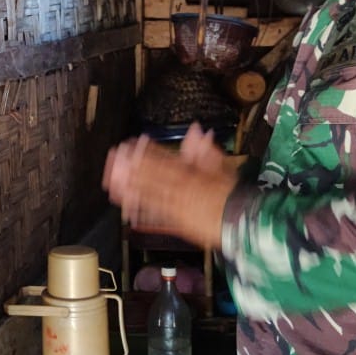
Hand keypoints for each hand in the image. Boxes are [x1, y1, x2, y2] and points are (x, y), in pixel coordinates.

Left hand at [103, 130, 234, 249]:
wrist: (241, 224)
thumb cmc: (233, 196)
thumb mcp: (223, 168)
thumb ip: (206, 150)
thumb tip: (196, 130)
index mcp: (192, 174)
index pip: (165, 159)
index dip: (147, 151)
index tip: (133, 143)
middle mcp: (181, 189)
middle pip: (152, 175)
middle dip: (132, 166)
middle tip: (115, 158)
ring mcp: (176, 207)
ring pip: (150, 194)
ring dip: (130, 186)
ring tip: (113, 179)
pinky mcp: (176, 223)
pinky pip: (155, 216)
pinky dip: (141, 211)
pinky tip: (126, 208)